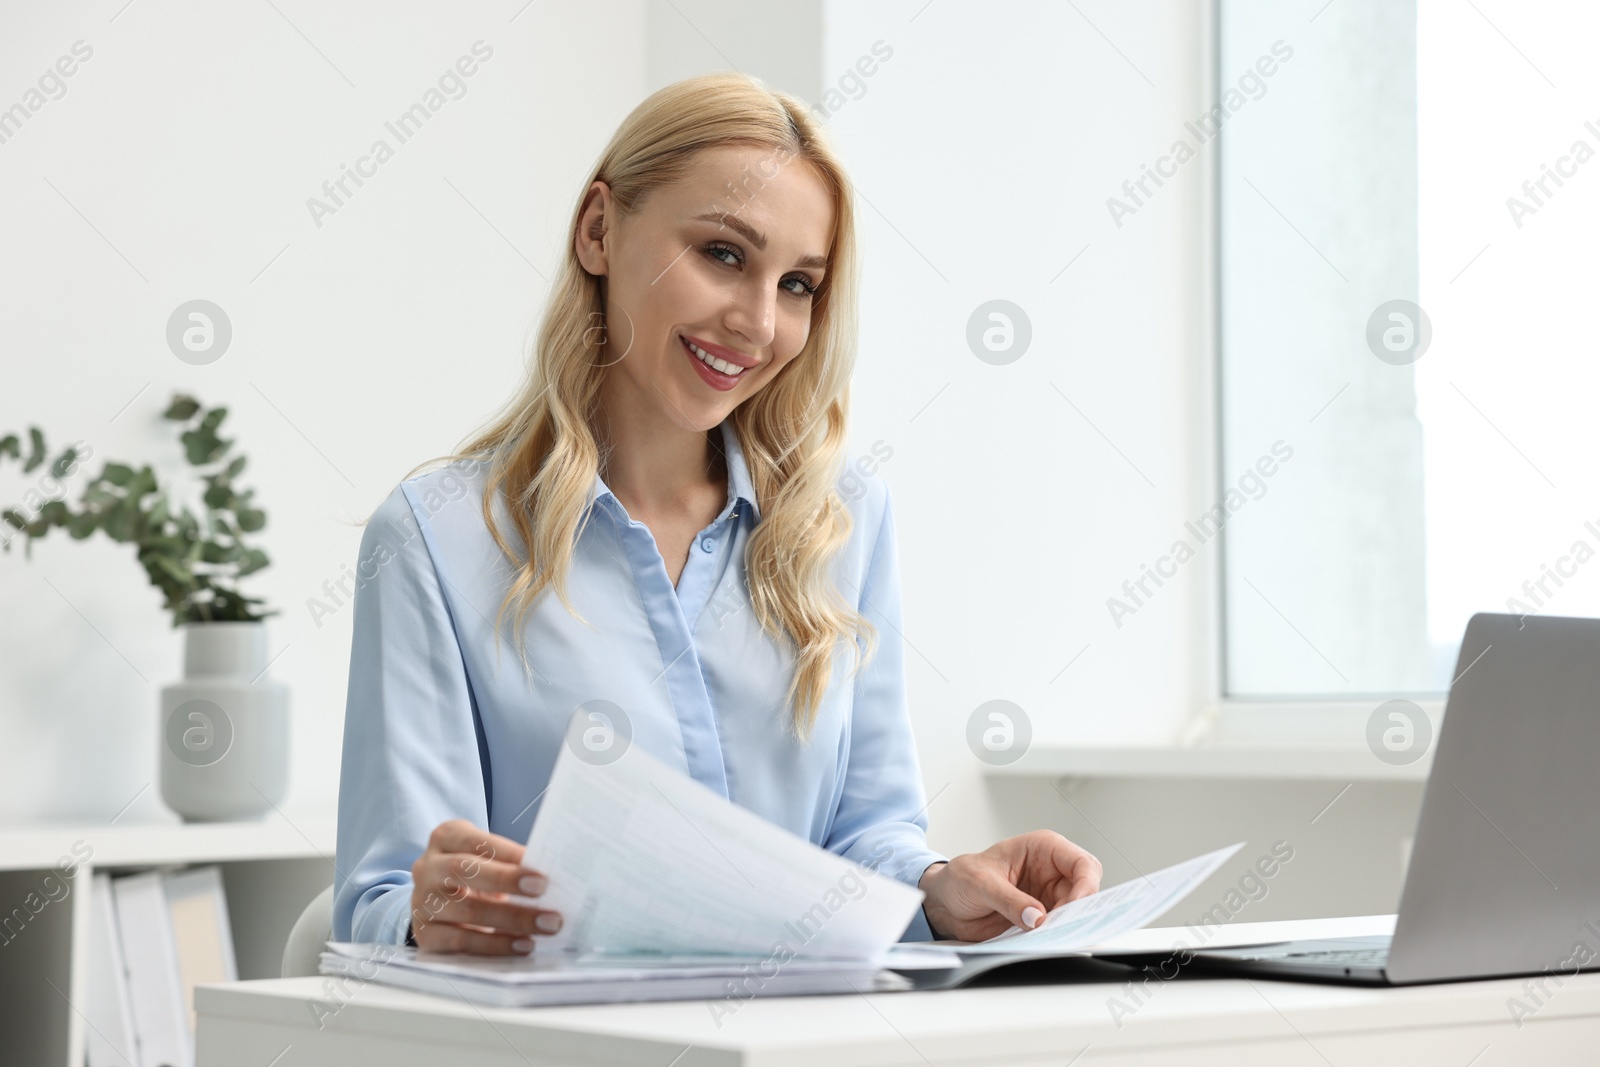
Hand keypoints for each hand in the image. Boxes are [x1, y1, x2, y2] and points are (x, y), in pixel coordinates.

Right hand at [409, 818, 562, 954]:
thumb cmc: (476, 876)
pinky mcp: (424, 934)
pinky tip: (522, 945)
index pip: (477, 841)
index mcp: (446, 838)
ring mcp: (421, 902)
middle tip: (544, 889)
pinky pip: (460, 941)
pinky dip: (494, 945)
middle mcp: (427, 867)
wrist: (441, 905)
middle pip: (463, 870)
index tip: (541, 867)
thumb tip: (557, 875)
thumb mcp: (488, 861)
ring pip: (466, 910)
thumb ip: (511, 862)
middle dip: (507, 880)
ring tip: (545, 925)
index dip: (509, 853)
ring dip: (511, 919)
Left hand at [918, 830, 1102, 941]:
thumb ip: (1008, 899)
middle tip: (1063, 927)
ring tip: (1051, 938)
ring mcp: (1048, 897)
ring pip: (1076, 913)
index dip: (1086, 885)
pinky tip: (1045, 942)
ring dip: (1068, 927)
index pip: (1081, 863)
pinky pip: (1059, 929)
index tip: (1075, 907)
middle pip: (1086, 890)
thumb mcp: (980, 883)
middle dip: (1080, 910)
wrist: (945, 902)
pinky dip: (1056, 937)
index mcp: (1042, 848)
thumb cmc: (960, 878)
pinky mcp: (1042, 918)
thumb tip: (1036, 917)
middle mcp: (1051, 872)